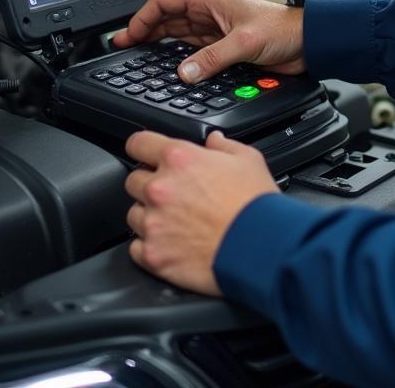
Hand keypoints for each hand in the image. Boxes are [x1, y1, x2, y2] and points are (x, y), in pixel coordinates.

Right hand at [111, 0, 305, 82]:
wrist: (306, 42)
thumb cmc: (282, 28)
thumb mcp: (243, 42)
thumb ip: (212, 58)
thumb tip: (184, 73)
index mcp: (209, 0)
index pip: (164, 2)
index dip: (143, 17)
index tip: (129, 34)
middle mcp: (209, 12)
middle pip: (166, 19)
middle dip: (145, 32)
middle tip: (125, 47)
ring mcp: (214, 30)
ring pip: (177, 35)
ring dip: (159, 45)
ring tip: (139, 57)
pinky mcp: (222, 47)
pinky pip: (192, 51)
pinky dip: (178, 58)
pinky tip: (168, 67)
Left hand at [124, 130, 279, 294]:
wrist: (261, 248)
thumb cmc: (255, 204)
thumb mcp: (248, 159)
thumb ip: (223, 145)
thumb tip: (213, 140)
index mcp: (179, 159)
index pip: (137, 143)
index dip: (142, 148)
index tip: (146, 155)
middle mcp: (159, 188)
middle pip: (133, 181)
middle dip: (150, 185)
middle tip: (174, 195)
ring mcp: (153, 224)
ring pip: (133, 214)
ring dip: (149, 216)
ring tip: (176, 223)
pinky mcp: (153, 255)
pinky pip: (135, 247)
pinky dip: (150, 246)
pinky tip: (172, 244)